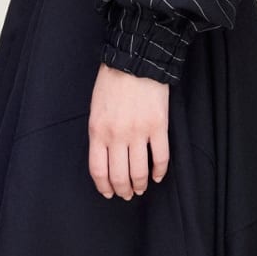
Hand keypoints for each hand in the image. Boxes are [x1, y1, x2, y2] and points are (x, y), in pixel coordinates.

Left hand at [88, 62, 170, 199]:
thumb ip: (99, 134)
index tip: (108, 193)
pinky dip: (160, 171)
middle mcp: (117, 136)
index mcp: (98, 131)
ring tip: (142, 188)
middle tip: (127, 194)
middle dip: (123, 190)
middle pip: (119, 176)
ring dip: (140, 185)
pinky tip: (158, 176)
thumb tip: (106, 158)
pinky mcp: (159, 127)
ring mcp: (139, 132)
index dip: (104, 186)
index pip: (98, 170)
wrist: (135, 61)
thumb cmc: (111, 82)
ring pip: (140, 171)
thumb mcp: (95, 109)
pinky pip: (161, 157)